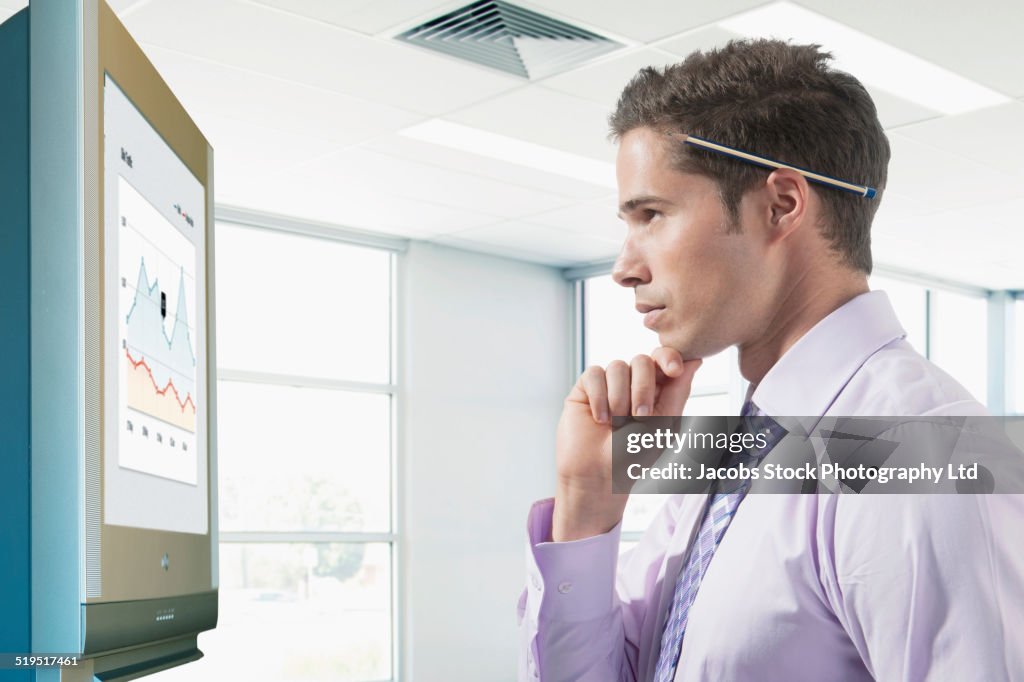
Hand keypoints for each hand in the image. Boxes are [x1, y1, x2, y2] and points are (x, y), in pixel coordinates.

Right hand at [552, 348, 701, 541]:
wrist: (600, 475)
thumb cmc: (634, 456)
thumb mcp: (664, 425)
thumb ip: (679, 390)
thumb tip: (696, 360)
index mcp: (656, 390)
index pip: (663, 358)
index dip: (668, 357)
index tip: (674, 370)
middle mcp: (632, 383)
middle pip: (642, 360)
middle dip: (643, 388)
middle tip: (639, 417)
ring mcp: (608, 384)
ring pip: (617, 367)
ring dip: (619, 398)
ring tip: (615, 424)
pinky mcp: (585, 388)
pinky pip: (594, 374)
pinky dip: (599, 397)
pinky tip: (600, 420)